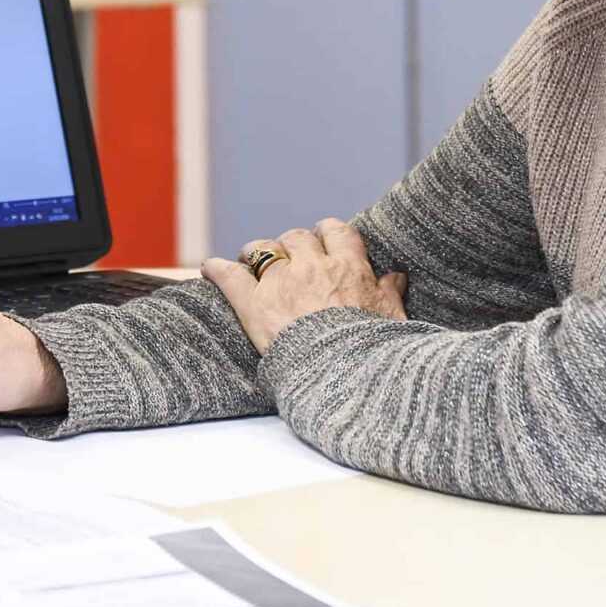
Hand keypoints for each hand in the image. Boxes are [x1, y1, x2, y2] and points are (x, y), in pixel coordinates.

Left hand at [201, 218, 405, 353]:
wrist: (346, 374)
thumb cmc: (375, 350)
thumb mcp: (393, 319)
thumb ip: (390, 294)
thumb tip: (394, 277)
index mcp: (349, 269)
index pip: (338, 233)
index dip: (328, 232)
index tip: (325, 237)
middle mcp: (313, 267)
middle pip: (297, 237)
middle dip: (292, 243)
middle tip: (288, 254)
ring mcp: (281, 283)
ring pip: (263, 249)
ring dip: (257, 252)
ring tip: (251, 257)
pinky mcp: (253, 304)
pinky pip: (229, 276)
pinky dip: (217, 269)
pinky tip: (210, 268)